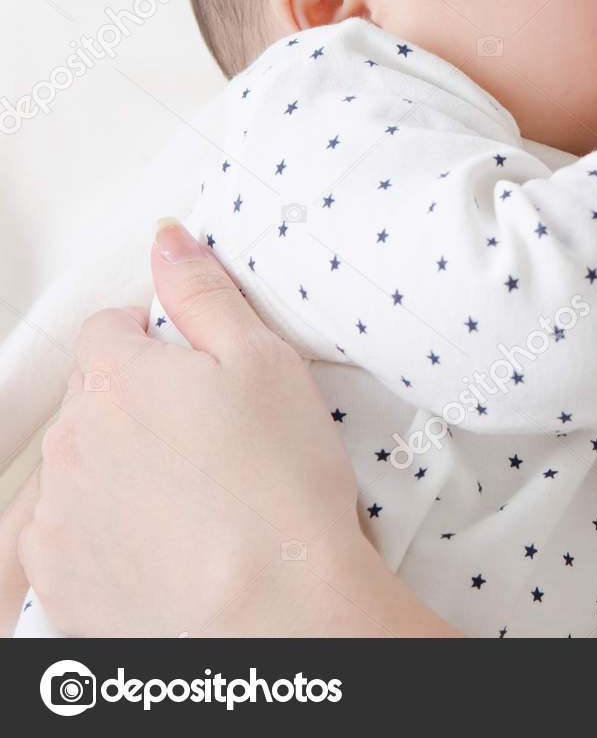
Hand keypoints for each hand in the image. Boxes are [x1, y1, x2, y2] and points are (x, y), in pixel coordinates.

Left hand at [15, 220, 455, 635]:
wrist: (273, 614)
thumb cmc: (282, 489)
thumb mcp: (266, 363)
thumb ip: (207, 294)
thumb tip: (169, 238)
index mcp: (118, 378)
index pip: (108, 331)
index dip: (154, 341)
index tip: (196, 369)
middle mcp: (71, 440)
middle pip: (93, 400)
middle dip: (140, 407)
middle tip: (215, 438)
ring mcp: (57, 513)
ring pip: (80, 469)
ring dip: (122, 472)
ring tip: (198, 502)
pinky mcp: (57, 577)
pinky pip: (69, 536)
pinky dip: (108, 534)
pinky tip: (168, 547)